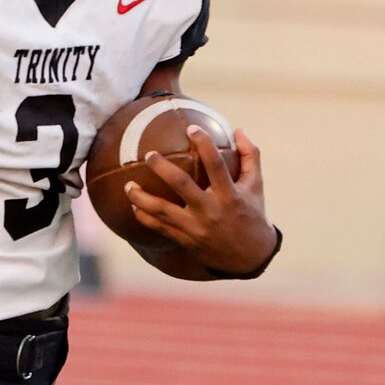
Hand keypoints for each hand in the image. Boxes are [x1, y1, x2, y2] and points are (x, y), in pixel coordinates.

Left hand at [125, 127, 275, 275]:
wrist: (249, 257)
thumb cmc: (253, 214)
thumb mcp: (257, 186)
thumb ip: (250, 156)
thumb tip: (238, 129)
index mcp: (230, 196)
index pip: (216, 165)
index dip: (204, 145)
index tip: (191, 128)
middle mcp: (211, 212)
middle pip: (182, 185)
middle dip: (162, 168)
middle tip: (148, 154)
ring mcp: (196, 228)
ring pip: (162, 211)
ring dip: (141, 197)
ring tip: (128, 184)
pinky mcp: (185, 240)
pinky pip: (158, 228)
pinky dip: (143, 216)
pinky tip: (133, 205)